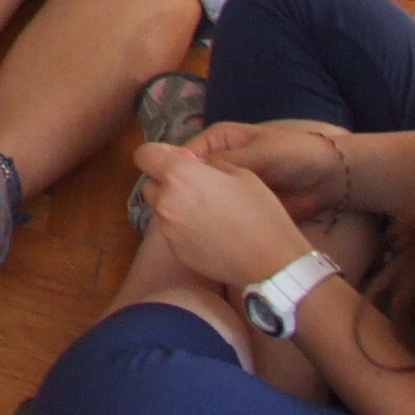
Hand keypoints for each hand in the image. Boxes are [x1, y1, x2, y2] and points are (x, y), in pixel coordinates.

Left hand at [135, 143, 318, 289]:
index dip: (158, 153)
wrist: (271, 262)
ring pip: (160, 208)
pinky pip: (171, 230)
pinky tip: (210, 232)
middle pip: (149, 183)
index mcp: (179, 175)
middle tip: (195, 185)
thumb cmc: (260, 212)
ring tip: (206, 211)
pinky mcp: (175, 250)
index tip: (181, 159)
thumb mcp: (240, 173)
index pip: (144, 154)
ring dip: (174, 204)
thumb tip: (191, 163)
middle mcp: (165, 201)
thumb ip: (207, 164)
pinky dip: (182, 227)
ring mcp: (168, 229)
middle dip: (165, 180)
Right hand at [186, 120, 350, 222]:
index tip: (168, 190)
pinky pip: (217, 213)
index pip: (181, 155)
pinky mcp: (237, 206)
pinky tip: (207, 230)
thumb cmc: (294, 154)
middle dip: (182, 192)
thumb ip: (227, 162)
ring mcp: (225, 186)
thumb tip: (191, 172)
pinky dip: (211, 221)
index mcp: (216, 141)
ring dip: (195, 209)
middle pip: (186, 178)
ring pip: (199, 198)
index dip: (172, 171)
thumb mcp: (260, 153)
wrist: (328, 179)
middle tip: (178, 210)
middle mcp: (215, 163)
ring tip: (190, 223)